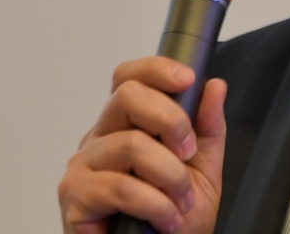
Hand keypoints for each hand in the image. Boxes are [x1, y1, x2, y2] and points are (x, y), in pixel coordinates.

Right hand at [58, 57, 226, 233]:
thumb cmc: (174, 220)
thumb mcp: (202, 170)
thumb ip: (207, 128)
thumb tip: (214, 86)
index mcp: (125, 125)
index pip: (129, 78)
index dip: (156, 70)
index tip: (188, 79)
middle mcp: (99, 138)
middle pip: (126, 95)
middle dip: (170, 119)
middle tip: (188, 152)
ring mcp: (83, 166)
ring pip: (131, 144)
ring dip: (170, 176)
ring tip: (181, 202)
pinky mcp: (75, 197)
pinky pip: (120, 187)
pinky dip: (154, 204)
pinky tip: (166, 220)